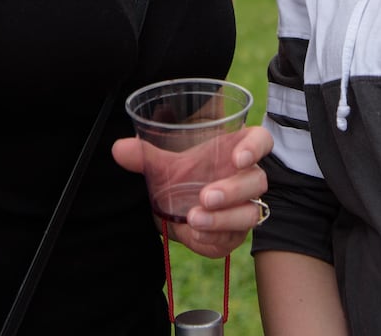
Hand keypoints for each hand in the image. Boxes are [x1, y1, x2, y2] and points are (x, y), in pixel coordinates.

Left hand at [112, 124, 272, 257]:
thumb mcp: (163, 165)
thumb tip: (119, 149)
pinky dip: (213, 239)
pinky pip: (232, 240)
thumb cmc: (182, 175)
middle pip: (256, 181)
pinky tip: (194, 236)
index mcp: (237, 149)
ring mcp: (245, 207)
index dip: (254, 149)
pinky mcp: (235, 234)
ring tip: (193, 219)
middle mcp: (247, 178)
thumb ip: (144, 156)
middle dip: (233, 191)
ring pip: (249, 214)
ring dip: (223, 219)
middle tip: (205, 197)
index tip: (238, 158)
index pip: (261, 141)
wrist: (177, 207)